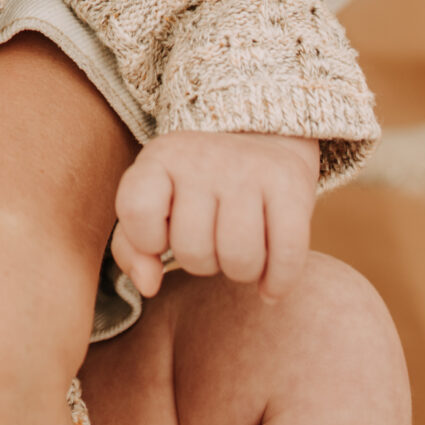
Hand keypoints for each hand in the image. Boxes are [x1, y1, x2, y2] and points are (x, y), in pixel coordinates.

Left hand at [112, 130, 318, 301]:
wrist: (261, 139)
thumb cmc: (195, 188)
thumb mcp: (154, 202)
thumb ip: (133, 247)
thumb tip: (148, 285)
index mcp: (160, 156)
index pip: (136, 211)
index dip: (148, 239)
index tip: (164, 233)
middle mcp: (203, 158)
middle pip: (193, 251)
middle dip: (202, 262)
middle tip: (212, 241)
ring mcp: (248, 169)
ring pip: (239, 260)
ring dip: (240, 272)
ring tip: (239, 251)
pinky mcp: (291, 185)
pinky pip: (286, 258)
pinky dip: (278, 282)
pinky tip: (269, 283)